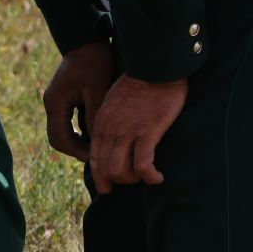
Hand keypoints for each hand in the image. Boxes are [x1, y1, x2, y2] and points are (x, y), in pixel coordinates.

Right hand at [43, 40, 118, 159]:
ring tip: (97, 146)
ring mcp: (55, 101)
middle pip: (57, 138)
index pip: (60, 138)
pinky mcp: (62, 98)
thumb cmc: (94, 62)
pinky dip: (77, 132)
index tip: (95, 156)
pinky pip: (66, 122)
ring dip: (76, 141)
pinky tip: (94, 132)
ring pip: (61, 132)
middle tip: (97, 155)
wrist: (88, 39)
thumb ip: (95, 117)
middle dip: (75, 149)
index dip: (77, 151)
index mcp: (56, 103)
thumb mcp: (98, 90)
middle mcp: (51, 104)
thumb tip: (98, 143)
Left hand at [87, 74, 188, 189]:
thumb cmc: (141, 82)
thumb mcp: (115, 101)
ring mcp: (127, 132)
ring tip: (146, 177)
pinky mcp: (147, 132)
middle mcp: (110, 130)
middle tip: (132, 182)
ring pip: (120, 171)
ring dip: (133, 179)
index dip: (100, 176)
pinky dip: (150, 176)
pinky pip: (143, 165)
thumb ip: (112, 119)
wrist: (155, 65)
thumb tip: (116, 137)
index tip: (108, 186)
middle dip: (117, 181)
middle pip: (106, 168)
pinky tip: (158, 178)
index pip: (94, 158)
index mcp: (101, 123)